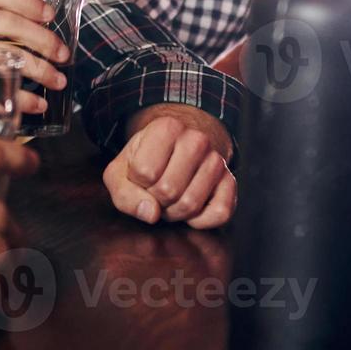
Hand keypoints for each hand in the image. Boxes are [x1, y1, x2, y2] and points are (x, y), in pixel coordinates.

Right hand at [0, 0, 67, 112]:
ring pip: (8, 56)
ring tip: (57, 80)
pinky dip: (22, 99)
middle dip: (44, 40)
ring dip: (41, 70)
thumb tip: (37, 24)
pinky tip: (36, 104)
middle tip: (63, 54)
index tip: (50, 15)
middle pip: (9, 23)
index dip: (28, 1)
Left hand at [104, 109, 234, 229]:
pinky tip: (191, 210)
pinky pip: (220, 214)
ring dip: (175, 212)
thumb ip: (124, 193)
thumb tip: (151, 213)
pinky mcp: (230, 181)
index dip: (137, 183)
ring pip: (191, 204)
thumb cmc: (144, 162)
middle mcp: (197, 139)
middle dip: (156, 201)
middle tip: (155, 192)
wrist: (175, 152)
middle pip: (168, 191)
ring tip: (171, 199)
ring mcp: (217, 160)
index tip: (141, 176)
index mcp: (166, 127)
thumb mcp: (120, 172)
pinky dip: (200, 221)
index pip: (145, 172)